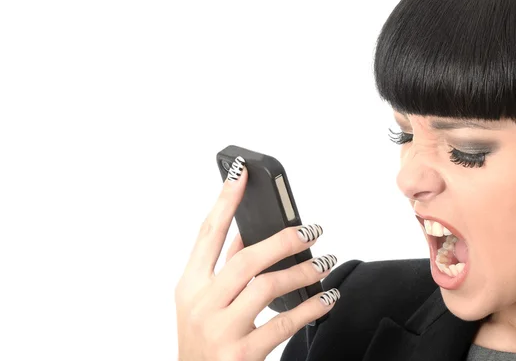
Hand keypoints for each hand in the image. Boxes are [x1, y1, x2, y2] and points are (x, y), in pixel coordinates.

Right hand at [175, 157, 338, 360]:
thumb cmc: (202, 342)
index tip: (241, 173)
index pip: (207, 234)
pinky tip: (326, 297)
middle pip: (245, 259)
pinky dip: (310, 307)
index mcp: (189, 286)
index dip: (225, 201)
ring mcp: (220, 330)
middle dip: (282, 239)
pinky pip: (284, 323)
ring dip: (301, 271)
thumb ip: (223, 269)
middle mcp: (201, 304)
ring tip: (322, 263)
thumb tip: (247, 235)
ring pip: (267, 287)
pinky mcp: (241, 355)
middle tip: (310, 230)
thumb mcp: (200, 303)